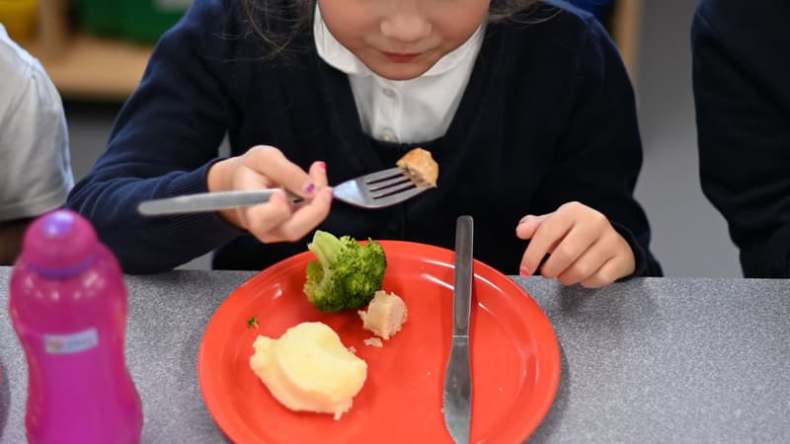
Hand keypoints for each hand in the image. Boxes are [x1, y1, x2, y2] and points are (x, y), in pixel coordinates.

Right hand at [207, 146, 332, 242]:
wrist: (247, 180)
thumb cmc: (252, 168)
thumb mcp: (265, 158)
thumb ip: (286, 172)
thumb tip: (311, 189)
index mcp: (248, 210)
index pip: (262, 219)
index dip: (276, 209)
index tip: (281, 192)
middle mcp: (263, 228)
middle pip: (292, 230)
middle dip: (314, 208)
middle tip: (324, 183)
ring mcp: (279, 233)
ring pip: (306, 226)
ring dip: (320, 200)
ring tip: (318, 171)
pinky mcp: (293, 228)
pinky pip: (312, 219)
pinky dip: (320, 199)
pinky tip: (318, 178)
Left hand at [515, 202, 635, 287]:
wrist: (612, 240)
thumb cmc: (575, 234)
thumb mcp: (554, 225)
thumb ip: (535, 227)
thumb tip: (521, 231)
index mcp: (573, 211)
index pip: (547, 233)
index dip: (532, 255)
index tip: (525, 270)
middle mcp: (594, 222)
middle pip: (566, 254)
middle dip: (551, 270)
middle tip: (547, 273)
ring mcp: (611, 240)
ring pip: (582, 270)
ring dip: (566, 278)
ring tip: (563, 275)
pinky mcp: (622, 258)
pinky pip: (598, 279)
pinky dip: (586, 283)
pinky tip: (583, 276)